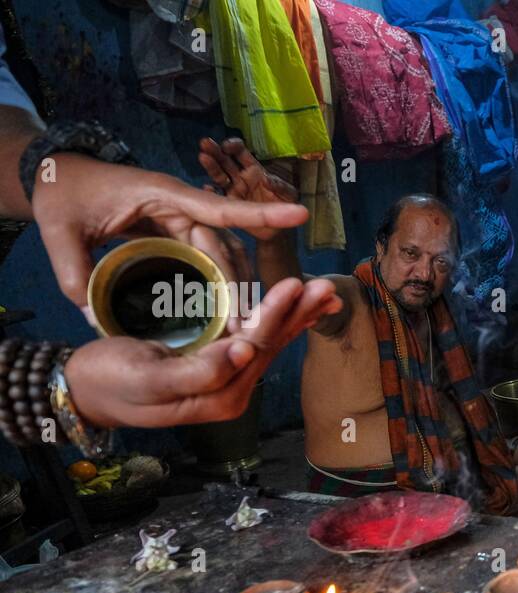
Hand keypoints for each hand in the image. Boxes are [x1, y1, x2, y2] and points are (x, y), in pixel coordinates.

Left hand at [30, 153, 308, 308]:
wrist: (57, 178)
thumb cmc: (62, 194)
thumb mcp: (58, 229)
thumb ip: (74, 271)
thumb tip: (91, 311)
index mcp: (161, 195)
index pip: (219, 208)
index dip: (260, 212)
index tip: (299, 213)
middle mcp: (181, 208)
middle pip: (223, 249)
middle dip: (238, 288)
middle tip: (246, 328)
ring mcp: (180, 222)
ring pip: (220, 259)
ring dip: (232, 291)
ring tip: (239, 328)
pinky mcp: (176, 236)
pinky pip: (205, 263)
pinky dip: (216, 287)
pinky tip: (220, 315)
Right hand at [63, 277, 340, 428]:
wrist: (89, 389)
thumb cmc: (111, 382)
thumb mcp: (148, 379)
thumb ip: (196, 372)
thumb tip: (241, 352)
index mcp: (220, 396)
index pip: (254, 350)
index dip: (274, 316)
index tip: (293, 286)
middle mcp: (233, 389)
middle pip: (271, 345)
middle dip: (298, 314)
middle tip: (326, 286)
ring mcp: (229, 375)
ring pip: (268, 340)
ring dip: (295, 315)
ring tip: (323, 292)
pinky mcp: (220, 361)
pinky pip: (253, 336)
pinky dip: (276, 318)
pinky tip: (295, 306)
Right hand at [198, 137, 297, 232]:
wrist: (278, 229)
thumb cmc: (285, 207)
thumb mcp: (288, 195)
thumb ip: (280, 186)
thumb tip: (267, 180)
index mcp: (254, 170)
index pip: (240, 153)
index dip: (234, 147)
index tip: (227, 147)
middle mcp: (240, 177)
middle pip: (225, 160)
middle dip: (216, 151)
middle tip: (205, 143)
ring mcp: (232, 190)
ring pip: (219, 175)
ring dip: (210, 165)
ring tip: (203, 157)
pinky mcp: (228, 205)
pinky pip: (217, 197)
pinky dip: (210, 193)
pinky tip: (207, 189)